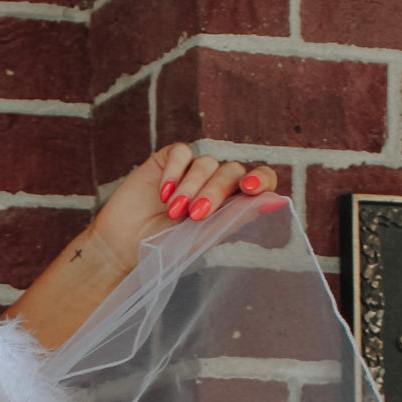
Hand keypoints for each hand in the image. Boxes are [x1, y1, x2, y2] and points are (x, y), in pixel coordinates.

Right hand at [88, 145, 282, 276]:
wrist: (124, 248)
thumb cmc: (164, 249)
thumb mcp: (204, 237)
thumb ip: (238, 216)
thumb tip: (278, 201)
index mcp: (230, 203)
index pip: (258, 180)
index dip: (260, 179)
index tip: (249, 189)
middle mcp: (214, 184)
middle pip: (231, 171)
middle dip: (216, 191)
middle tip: (194, 215)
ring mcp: (191, 171)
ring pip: (206, 162)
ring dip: (191, 187)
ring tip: (173, 211)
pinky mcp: (167, 161)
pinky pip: (181, 152)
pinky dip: (175, 171)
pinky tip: (162, 192)